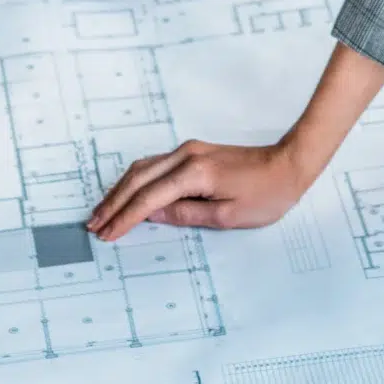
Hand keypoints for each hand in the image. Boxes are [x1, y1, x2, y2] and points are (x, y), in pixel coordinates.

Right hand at [88, 139, 311, 238]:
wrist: (289, 164)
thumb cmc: (266, 195)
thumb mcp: (228, 216)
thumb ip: (186, 215)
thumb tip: (153, 216)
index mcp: (195, 173)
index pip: (149, 198)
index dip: (125, 218)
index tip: (106, 233)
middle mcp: (186, 156)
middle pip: (137, 179)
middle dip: (114, 203)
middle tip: (95, 224)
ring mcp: (188, 150)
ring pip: (142, 168)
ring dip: (121, 190)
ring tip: (104, 212)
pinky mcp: (193, 152)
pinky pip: (154, 165)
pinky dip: (136, 181)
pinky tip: (128, 194)